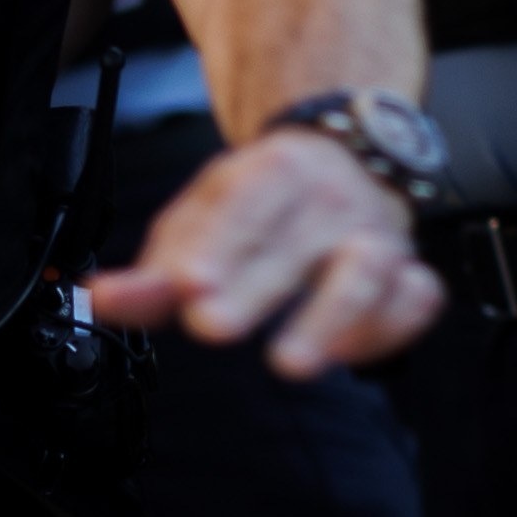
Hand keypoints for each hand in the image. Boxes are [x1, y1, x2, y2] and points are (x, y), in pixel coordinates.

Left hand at [86, 133, 443, 380]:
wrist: (346, 154)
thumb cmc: (267, 197)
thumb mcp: (202, 217)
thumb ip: (154, 270)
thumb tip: (102, 300)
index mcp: (276, 172)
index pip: (246, 206)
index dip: (217, 247)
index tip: (186, 285)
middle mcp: (332, 200)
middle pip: (297, 245)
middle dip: (255, 289)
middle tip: (212, 324)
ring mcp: (376, 236)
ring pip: (366, 272)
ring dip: (331, 318)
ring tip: (292, 362)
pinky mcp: (409, 272)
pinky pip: (414, 299)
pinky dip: (390, 327)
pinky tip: (351, 353)